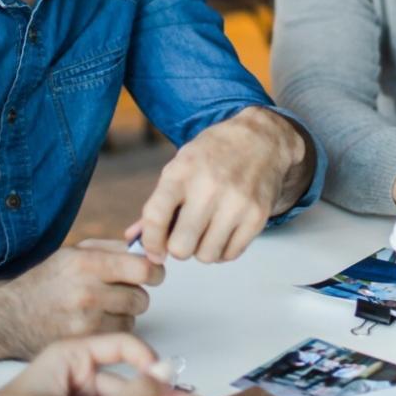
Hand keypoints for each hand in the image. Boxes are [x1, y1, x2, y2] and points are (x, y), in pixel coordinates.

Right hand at [0, 242, 164, 359]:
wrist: (9, 317)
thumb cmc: (44, 282)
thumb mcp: (74, 252)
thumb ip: (113, 248)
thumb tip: (148, 247)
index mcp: (86, 263)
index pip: (142, 268)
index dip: (154, 270)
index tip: (153, 272)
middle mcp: (87, 292)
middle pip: (142, 297)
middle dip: (137, 293)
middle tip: (121, 291)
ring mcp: (86, 321)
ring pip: (133, 318)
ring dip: (125, 313)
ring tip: (103, 307)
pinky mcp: (84, 343)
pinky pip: (118, 335)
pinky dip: (113, 329)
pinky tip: (96, 323)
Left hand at [127, 107, 308, 263]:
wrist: (262, 139)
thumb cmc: (214, 153)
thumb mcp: (181, 165)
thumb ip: (157, 203)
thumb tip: (133, 239)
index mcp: (182, 171)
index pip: (155, 218)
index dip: (150, 242)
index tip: (154, 250)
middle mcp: (209, 187)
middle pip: (181, 247)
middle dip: (178, 247)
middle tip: (184, 236)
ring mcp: (236, 203)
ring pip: (206, 256)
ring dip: (202, 250)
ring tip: (206, 232)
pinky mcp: (257, 215)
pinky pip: (230, 254)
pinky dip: (224, 250)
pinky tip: (224, 232)